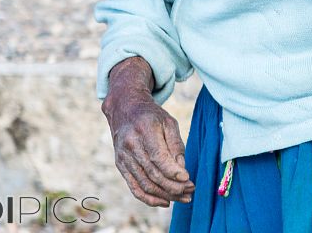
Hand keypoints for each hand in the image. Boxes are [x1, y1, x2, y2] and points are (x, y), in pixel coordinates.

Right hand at [101, 61, 193, 207]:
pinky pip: (135, 188)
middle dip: (174, 187)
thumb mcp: (168, 122)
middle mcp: (131, 144)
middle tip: (191, 192)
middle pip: (153, 174)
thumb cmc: (151, 116)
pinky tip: (165, 201)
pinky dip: (150, 199)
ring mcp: (123, 157)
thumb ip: (176, 146)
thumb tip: (182, 171)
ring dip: (165, 195)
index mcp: (144, 129)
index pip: (158, 157)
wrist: (125, 109)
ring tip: (183, 198)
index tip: (188, 179)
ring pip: (145, 184)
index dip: (173, 172)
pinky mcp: (120, 165)